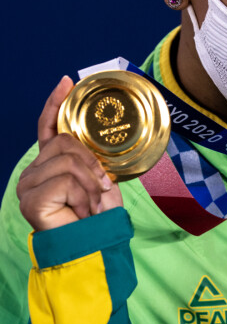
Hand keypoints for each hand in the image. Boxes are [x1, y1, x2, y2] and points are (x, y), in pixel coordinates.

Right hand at [17, 76, 122, 230]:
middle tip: (101, 188)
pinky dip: (83, 194)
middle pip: (65, 141)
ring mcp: (28, 184)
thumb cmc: (97, 212)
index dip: (56, 103)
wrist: (94, 242)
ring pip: (69, 160)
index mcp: (50, 162)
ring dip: (91, 183)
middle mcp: (33, 171)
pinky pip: (67, 180)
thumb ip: (92, 157)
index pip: (48, 126)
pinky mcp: (31, 198)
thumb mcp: (100, 177)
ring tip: (92, 202)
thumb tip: (101, 135)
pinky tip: (82, 210)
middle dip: (92, 164)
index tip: (67, 81)